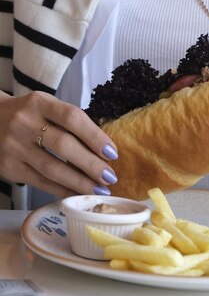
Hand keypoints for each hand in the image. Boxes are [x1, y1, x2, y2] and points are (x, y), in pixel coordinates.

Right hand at [0, 90, 118, 197]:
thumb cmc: (29, 115)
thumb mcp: (45, 107)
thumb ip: (69, 122)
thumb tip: (104, 148)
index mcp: (39, 102)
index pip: (72, 117)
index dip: (95, 136)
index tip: (112, 152)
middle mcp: (24, 122)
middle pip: (63, 145)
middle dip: (91, 164)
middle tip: (110, 177)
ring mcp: (13, 146)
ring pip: (52, 168)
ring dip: (79, 182)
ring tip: (99, 190)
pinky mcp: (8, 168)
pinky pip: (40, 182)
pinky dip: (61, 189)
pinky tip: (77, 193)